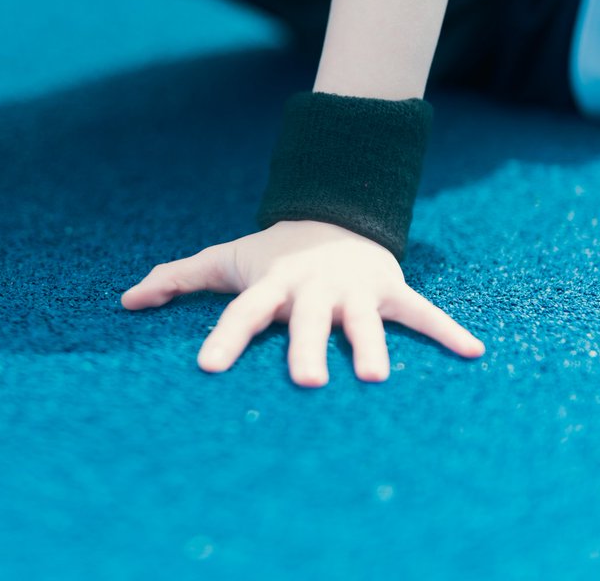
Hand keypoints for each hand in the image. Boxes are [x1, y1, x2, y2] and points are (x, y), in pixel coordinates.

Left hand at [121, 219, 484, 384]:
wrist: (330, 216)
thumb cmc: (268, 255)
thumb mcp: (223, 262)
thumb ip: (175, 279)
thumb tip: (125, 301)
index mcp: (270, 284)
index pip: (242, 312)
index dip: (224, 338)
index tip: (207, 369)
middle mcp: (311, 288)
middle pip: (307, 321)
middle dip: (307, 347)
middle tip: (308, 383)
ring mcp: (353, 288)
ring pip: (364, 320)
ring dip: (370, 346)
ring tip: (375, 379)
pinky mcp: (389, 289)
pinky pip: (421, 312)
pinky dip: (447, 331)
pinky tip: (475, 354)